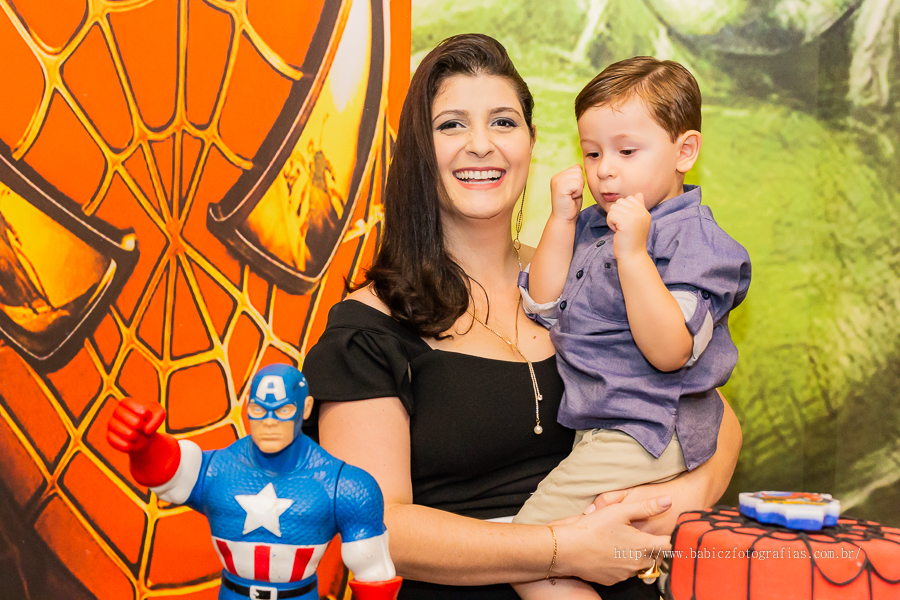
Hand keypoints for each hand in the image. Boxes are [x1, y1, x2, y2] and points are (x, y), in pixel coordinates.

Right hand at [107, 397, 166, 453]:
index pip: (126, 402)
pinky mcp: (109, 437)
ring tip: (138, 437)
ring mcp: (112, 424)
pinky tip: (131, 445)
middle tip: (142, 427)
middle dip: (134, 422)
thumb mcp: (160, 414)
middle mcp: (117, 412)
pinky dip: (124, 444)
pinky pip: (112, 440)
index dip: (136, 408)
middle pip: (119, 412)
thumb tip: (146, 430)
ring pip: (114, 426)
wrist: (145, 437)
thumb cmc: (151, 421)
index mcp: (127, 403)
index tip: (146, 414)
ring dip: (130, 434)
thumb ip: (159, 416)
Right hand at [549, 165, 584, 222]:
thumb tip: (578, 165)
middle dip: (579, 184)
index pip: (576, 168)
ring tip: (571, 196)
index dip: (579, 180)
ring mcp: (557, 181)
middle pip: (578, 171)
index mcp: (558, 176)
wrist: (564, 218)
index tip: (573, 191)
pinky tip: (571, 197)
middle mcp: (556, 177)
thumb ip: (575, 176)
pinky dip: (578, 192)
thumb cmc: (571, 205)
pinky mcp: (560, 187)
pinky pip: (578, 184)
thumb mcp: (574, 187)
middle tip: (572, 194)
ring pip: (578, 177)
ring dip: (579, 188)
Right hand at [553, 495, 671, 585]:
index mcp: (643, 546)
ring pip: (639, 567)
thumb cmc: (593, 528)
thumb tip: (669, 500)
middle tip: (639, 535)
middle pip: (656, 558)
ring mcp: (625, 574)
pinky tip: (609, 553)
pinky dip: (620, 564)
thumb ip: (646, 506)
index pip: (668, 545)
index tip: (658, 531)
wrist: (568, 550)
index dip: (665, 537)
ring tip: (621, 543)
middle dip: (652, 548)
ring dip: (636, 557)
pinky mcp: (612, 580)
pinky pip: (623, 573)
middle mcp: (638, 564)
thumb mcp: (620, 510)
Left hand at [606, 194, 649, 260]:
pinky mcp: (626, 221)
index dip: (623, 209)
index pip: (630, 198)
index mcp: (644, 211)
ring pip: (614, 207)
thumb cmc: (631, 240)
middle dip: (616, 214)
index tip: (626, 222)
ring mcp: (635, 216)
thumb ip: (638, 207)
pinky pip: (611, 214)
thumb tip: (638, 193)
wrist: (632, 255)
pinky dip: (610, 223)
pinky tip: (616, 231)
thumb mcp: (637, 222)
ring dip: (612, 219)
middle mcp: (641, 212)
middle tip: (622, 227)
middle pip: (620, 202)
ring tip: (619, 229)